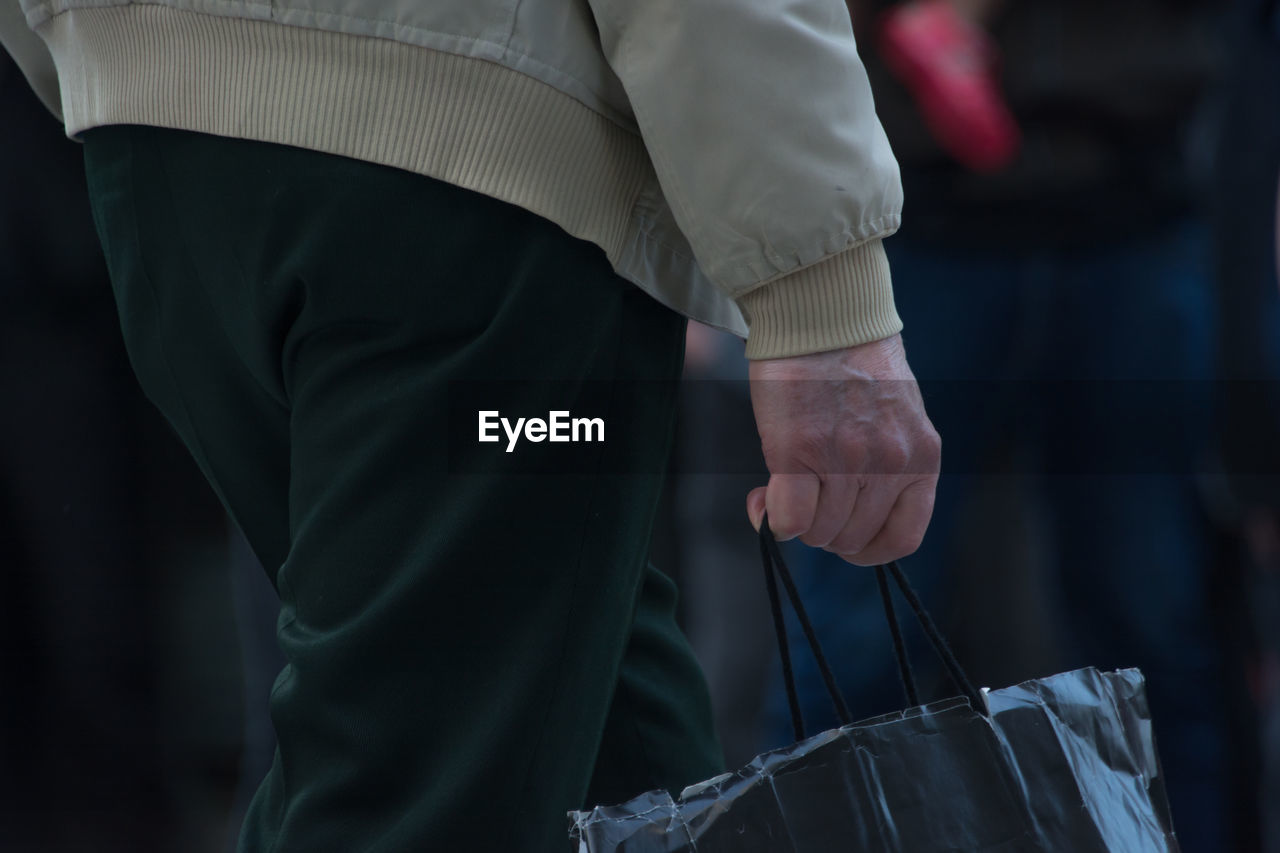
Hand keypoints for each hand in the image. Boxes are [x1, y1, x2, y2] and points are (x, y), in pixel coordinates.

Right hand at [746, 334, 939, 565]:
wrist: (822, 316)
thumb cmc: (850, 365)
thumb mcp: (893, 420)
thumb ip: (881, 468)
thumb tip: (834, 516)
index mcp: (921, 458)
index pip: (902, 538)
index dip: (866, 550)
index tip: (842, 538)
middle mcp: (891, 464)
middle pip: (851, 539)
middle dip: (823, 530)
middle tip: (804, 500)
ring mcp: (846, 459)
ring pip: (818, 533)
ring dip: (795, 521)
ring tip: (782, 488)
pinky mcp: (799, 450)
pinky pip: (789, 518)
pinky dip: (772, 518)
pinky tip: (764, 498)